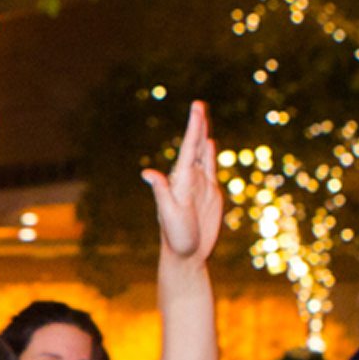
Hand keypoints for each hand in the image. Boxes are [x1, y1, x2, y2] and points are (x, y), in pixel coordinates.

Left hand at [142, 101, 221, 266]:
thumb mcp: (168, 214)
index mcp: (180, 180)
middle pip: (195, 147)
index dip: (193, 128)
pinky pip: (211, 169)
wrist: (187, 254)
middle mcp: (189, 179)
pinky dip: (210, 155)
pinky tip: (209, 144)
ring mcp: (200, 185)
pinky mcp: (211, 194)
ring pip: (203, 155)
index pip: (188, 149)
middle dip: (197, 126)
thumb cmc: (175, 237)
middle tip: (198, 104)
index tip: (197, 109)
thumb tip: (147, 173)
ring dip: (203, 136)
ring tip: (202, 118)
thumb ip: (161, 192)